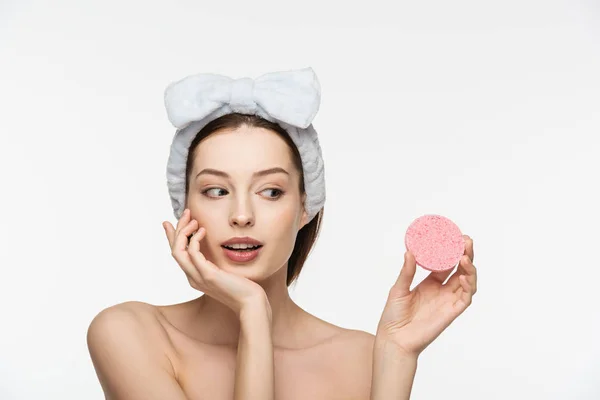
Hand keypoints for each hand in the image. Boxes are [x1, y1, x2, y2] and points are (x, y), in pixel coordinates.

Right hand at [162, 208, 270, 318]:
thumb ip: (216, 263)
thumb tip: (215, 249)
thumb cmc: (242, 287)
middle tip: (186, 212)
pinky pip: (193, 254)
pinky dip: (195, 239)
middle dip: (177, 229)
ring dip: (183, 232)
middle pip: (174, 250)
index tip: (169, 222)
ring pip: (177, 251)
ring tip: (194, 219)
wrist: (250, 302)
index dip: (171, 237)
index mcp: (195, 276)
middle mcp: (192, 278)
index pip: (177, 254)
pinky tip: (203, 230)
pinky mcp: (207, 275)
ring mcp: (198, 278)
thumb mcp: (224, 272)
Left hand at [375, 235, 476, 357]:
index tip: (455, 236)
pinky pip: (465, 298)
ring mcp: (448, 301)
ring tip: (466, 255)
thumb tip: (410, 252)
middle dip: (466, 254)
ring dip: (470, 268)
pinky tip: (464, 275)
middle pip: (460, 269)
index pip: (447, 263)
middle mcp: (442, 290)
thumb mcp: (398, 289)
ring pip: (467, 282)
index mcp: (430, 283)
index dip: (453, 251)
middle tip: (466, 240)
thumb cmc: (393, 315)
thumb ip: (406, 272)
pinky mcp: (451, 312)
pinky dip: (468, 286)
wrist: (394, 338)